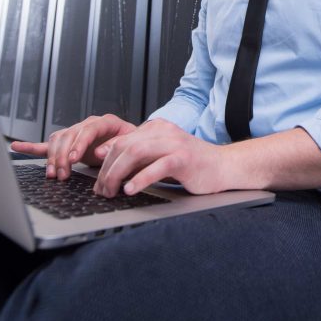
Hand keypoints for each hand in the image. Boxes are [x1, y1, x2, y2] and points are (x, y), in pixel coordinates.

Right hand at [10, 114, 135, 180]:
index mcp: (106, 122)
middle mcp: (88, 124)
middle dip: (63, 157)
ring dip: (52, 158)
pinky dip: (31, 146)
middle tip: (62, 175)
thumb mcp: (132, 144)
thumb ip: (117, 146)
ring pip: (57, 140)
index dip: (79, 144)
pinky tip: (17, 146)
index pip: (88, 130)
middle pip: (69, 136)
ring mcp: (76, 132)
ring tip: (52, 174)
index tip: (74, 159)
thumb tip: (100, 152)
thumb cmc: (133, 143)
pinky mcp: (68, 143)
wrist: (132, 143)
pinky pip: (47, 143)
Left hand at [93, 119, 231, 196]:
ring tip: (112, 192)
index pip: (121, 140)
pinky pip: (157, 166)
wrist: (224, 166)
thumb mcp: (161, 156)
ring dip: (118, 174)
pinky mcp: (184, 158)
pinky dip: (140, 179)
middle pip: (124, 146)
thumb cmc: (192, 164)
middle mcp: (163, 132)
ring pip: (136, 153)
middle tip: (102, 191)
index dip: (105, 160)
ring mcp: (174, 143)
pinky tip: (131, 190)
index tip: (97, 179)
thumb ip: (139, 156)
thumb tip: (107, 160)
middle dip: (108, 170)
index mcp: (156, 128)